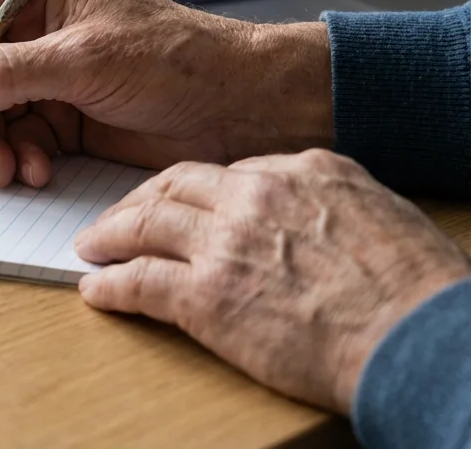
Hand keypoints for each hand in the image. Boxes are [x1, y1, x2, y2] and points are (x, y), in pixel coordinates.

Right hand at [0, 0, 332, 186]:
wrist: (244, 108)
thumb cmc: (178, 59)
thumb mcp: (85, 59)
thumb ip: (7, 75)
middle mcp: (39, 32)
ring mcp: (52, 78)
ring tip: (2, 171)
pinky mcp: (69, 120)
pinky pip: (22, 140)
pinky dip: (21, 159)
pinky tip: (36, 172)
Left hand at [74, 149, 470, 412]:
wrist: (416, 338)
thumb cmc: (414, 288)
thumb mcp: (379, 212)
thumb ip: (331, 199)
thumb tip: (310, 209)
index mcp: (302, 170)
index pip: (225, 171)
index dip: (191, 188)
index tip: (176, 201)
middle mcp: (256, 195)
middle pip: (173, 185)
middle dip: (138, 200)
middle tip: (117, 216)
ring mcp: (225, 243)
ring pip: (145, 224)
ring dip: (110, 234)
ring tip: (92, 245)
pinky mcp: (205, 296)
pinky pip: (139, 282)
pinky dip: (110, 285)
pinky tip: (95, 289)